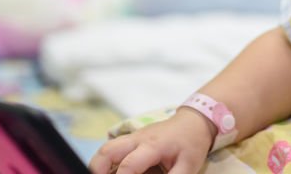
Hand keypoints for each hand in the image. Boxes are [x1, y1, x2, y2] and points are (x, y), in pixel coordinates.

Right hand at [88, 108, 215, 173]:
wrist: (194, 122)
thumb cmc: (192, 144)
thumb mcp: (188, 167)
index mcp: (153, 145)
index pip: (128, 165)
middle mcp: (138, 139)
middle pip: (107, 151)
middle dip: (96, 170)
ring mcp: (133, 137)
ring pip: (106, 148)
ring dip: (99, 166)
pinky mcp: (132, 139)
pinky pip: (112, 150)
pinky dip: (106, 163)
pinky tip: (111, 173)